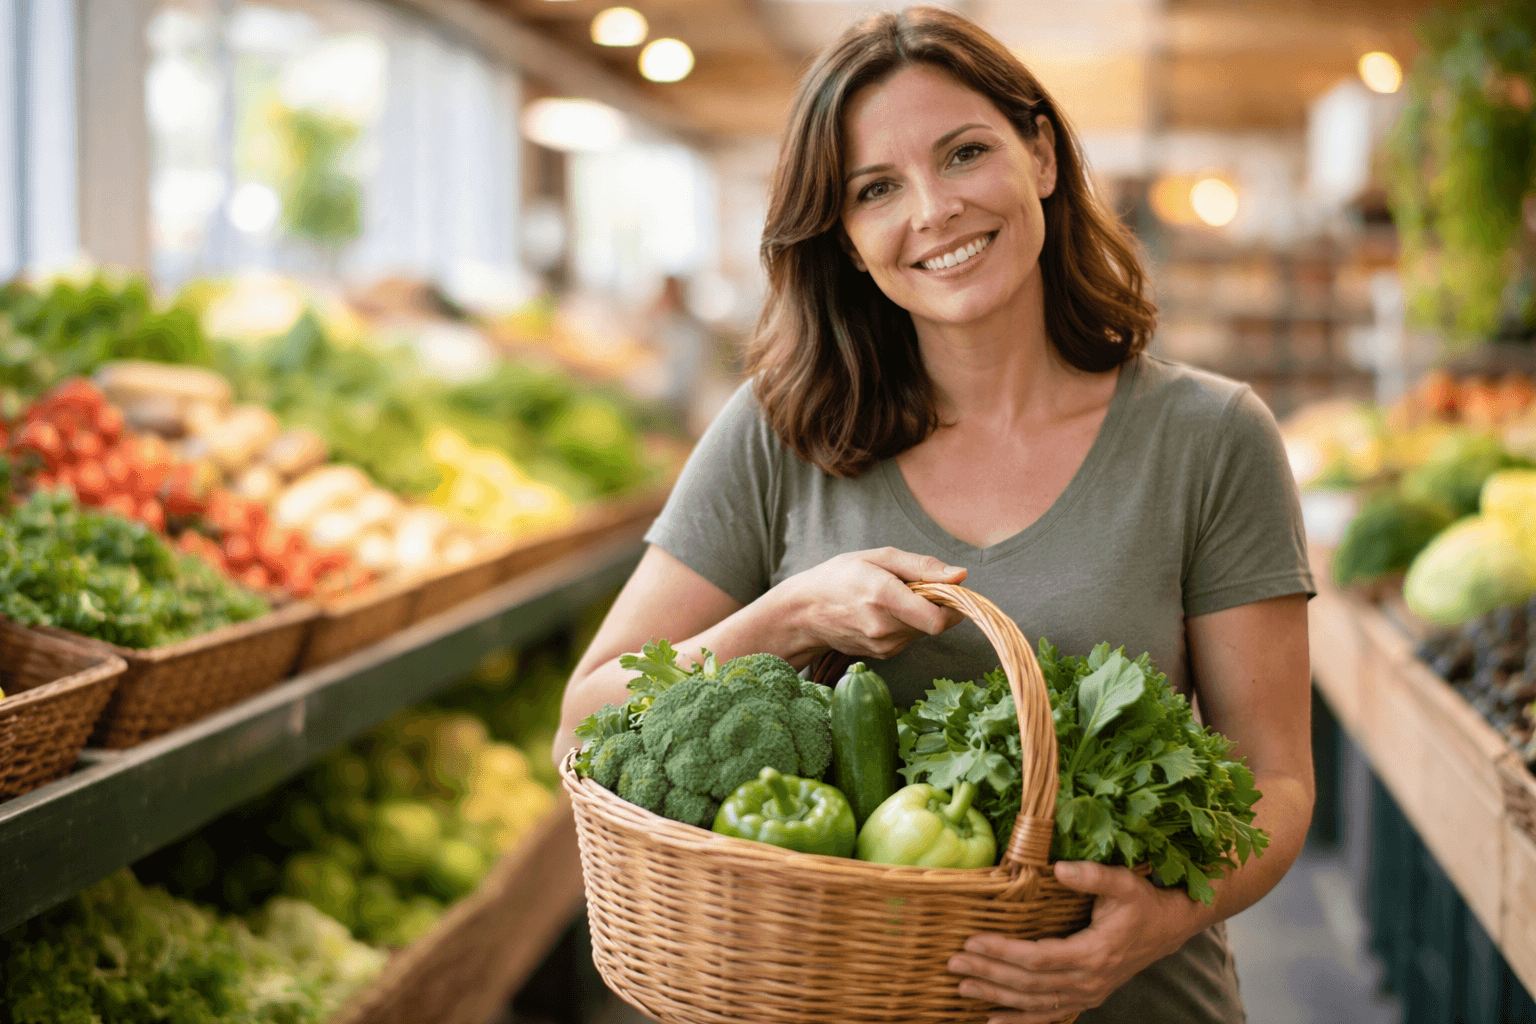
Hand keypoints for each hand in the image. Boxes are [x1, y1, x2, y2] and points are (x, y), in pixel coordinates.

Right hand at [770, 547, 966, 661]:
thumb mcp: (879, 557)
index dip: (953, 605)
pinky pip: (909, 638)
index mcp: (884, 597)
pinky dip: (905, 625)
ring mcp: (883, 646)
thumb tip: (960, 575)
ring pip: (922, 631)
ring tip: (890, 598)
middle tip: (910, 586)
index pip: (938, 619)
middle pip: (934, 624)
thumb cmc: (839, 577)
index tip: (946, 589)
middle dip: (933, 605)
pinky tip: (882, 613)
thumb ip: (922, 566)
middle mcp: (885, 628)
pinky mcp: (883, 655)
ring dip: (918, 615)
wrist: (804, 612)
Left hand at [946, 861, 1210, 1022]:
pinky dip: (1021, 1020)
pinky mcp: (1087, 997)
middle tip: (953, 965)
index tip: (971, 942)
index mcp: (1093, 954)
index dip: (1003, 953)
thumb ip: (1092, 876)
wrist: (1170, 928)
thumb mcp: (1123, 883)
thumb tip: (1060, 868)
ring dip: (997, 998)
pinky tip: (993, 1020)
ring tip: (963, 989)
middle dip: (989, 975)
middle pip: (1029, 984)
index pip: (1037, 958)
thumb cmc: (1143, 902)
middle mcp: (1088, 981)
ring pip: (1035, 1003)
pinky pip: (1050, 1015)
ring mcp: (1088, 994)